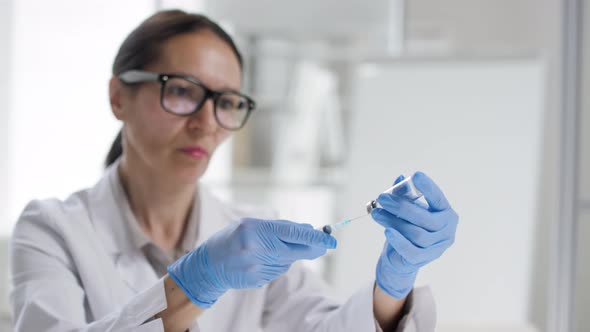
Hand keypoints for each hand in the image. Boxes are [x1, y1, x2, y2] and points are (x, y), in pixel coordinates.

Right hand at [167, 218, 336, 307]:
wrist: (208, 265)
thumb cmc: (232, 238)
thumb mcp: (252, 224)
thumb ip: (280, 227)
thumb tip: (310, 230)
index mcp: (254, 230)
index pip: (291, 234)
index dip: (314, 237)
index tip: (331, 240)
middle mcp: (255, 250)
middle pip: (294, 250)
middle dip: (313, 247)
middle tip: (326, 244)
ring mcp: (256, 268)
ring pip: (287, 260)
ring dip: (289, 254)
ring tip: (269, 248)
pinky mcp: (258, 281)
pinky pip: (278, 270)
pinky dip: (277, 263)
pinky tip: (262, 260)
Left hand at [371, 172, 457, 298]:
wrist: (400, 256)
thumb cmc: (406, 227)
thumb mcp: (406, 209)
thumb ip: (404, 195)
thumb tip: (400, 179)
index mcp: (445, 213)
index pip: (438, 199)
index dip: (429, 188)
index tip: (416, 175)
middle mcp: (447, 230)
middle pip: (424, 218)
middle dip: (401, 206)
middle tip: (382, 198)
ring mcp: (438, 247)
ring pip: (415, 233)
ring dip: (393, 221)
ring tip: (376, 213)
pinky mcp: (425, 259)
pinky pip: (411, 250)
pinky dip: (398, 241)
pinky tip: (387, 231)